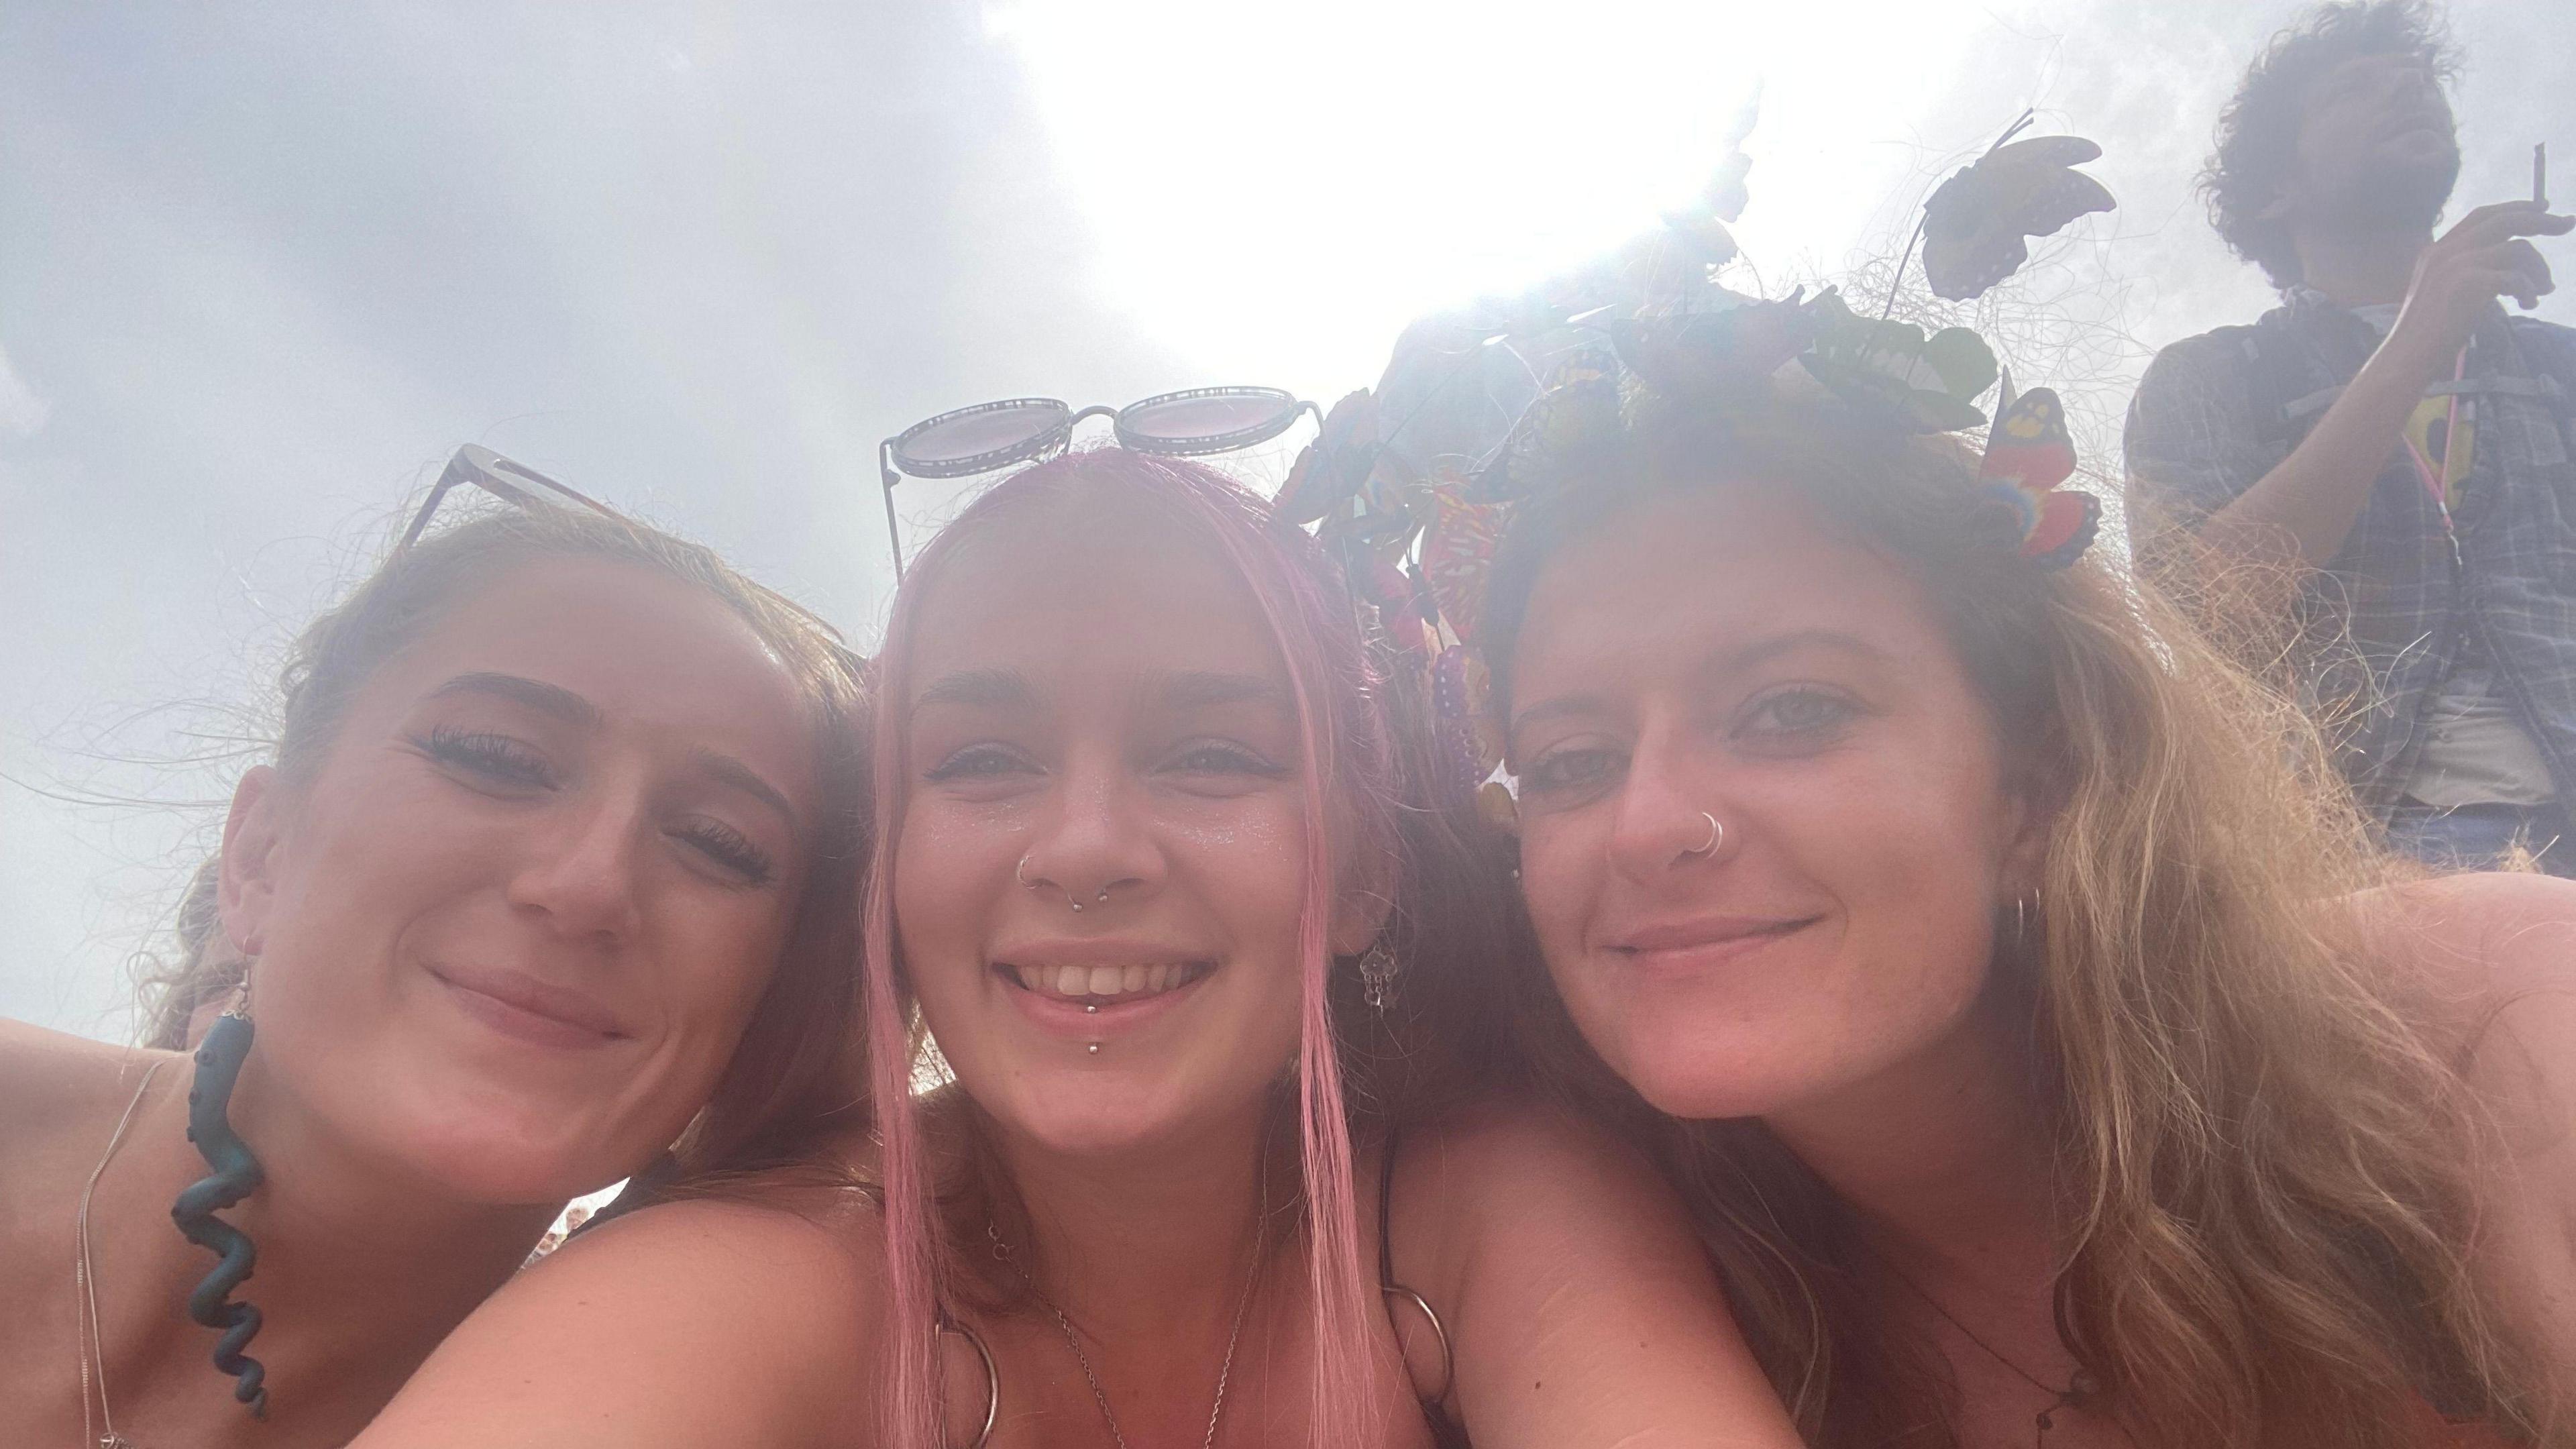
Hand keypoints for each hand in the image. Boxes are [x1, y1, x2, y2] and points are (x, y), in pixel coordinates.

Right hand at [2388, 201, 2571, 365]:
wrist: (2407, 357)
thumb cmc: (2429, 333)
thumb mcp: (2445, 291)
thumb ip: (2471, 270)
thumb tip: (2523, 264)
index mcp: (2438, 249)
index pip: (2484, 215)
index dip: (2516, 207)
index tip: (2543, 208)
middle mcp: (2446, 250)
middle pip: (2505, 220)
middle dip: (2542, 219)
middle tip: (2567, 224)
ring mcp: (2455, 265)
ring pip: (2518, 249)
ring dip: (2539, 270)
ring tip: (2541, 292)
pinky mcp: (2467, 283)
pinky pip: (2516, 277)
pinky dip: (2529, 290)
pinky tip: (2528, 304)